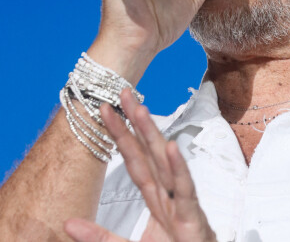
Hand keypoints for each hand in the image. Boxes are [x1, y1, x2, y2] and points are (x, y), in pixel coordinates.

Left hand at [64, 90, 216, 241]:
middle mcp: (167, 194)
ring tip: (141, 109)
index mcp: (155, 198)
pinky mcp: (192, 218)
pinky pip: (185, 190)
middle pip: (149, 151)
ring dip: (152, 135)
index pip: (134, 160)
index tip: (106, 110)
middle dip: (136, 121)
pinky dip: (179, 169)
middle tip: (123, 92)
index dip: (120, 134)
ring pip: (164, 163)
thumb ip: (100, 238)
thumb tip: (67, 224)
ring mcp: (181, 203)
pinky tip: (171, 147)